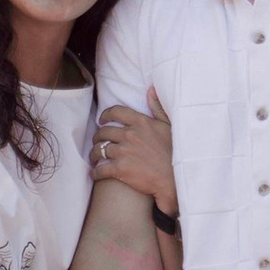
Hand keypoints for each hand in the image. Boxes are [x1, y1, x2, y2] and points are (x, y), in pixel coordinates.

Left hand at [92, 88, 176, 218]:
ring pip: (99, 149)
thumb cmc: (174, 153)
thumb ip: (157, 107)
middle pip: (104, 131)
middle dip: (98, 137)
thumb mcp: (168, 126)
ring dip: (94, 154)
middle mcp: (130, 134)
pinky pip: (100, 168)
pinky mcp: (120, 169)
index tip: (102, 120)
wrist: (174, 179)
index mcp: (141, 122)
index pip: (115, 112)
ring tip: (95, 158)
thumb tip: (151, 90)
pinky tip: (96, 173)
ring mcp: (124, 151)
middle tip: (98, 142)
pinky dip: (96, 172)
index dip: (105, 115)